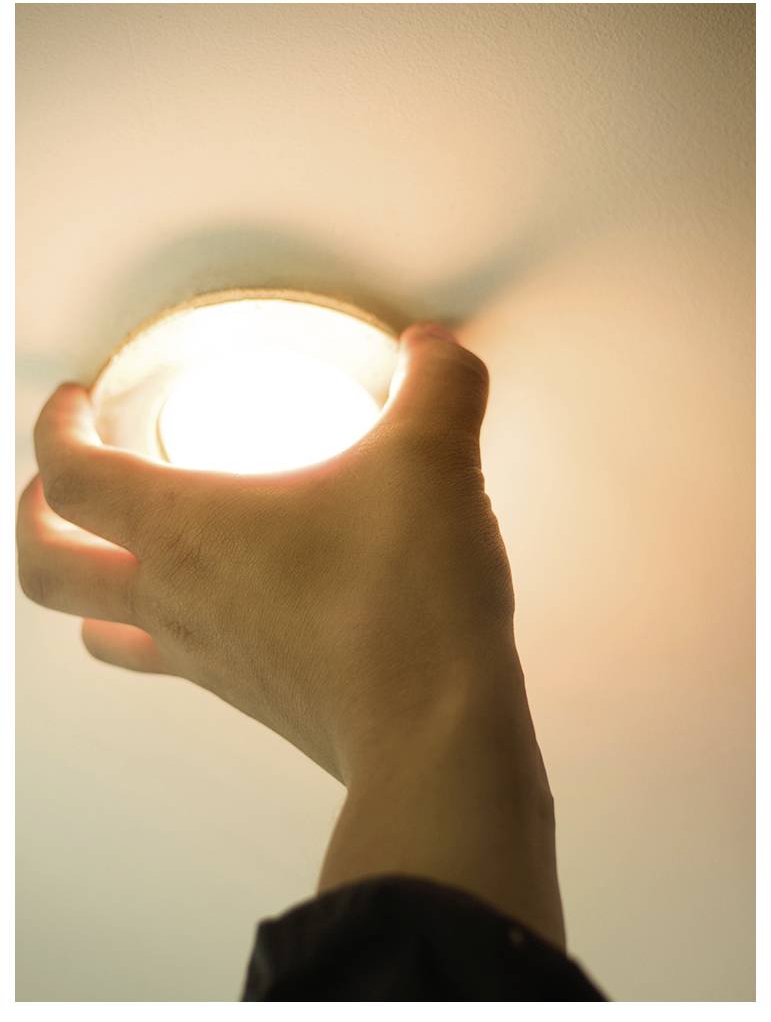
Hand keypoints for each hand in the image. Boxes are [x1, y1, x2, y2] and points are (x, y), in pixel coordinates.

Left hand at [18, 324, 536, 787]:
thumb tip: (439, 350)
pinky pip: (174, 661)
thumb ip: (439, 386)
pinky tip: (225, 606)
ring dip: (91, 585)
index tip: (74, 401)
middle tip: (59, 485)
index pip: (67, 474)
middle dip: (35, 518)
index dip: (53, 427)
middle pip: (45, 568)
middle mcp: (178, 599)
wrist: (434, 731)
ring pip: (100, 628)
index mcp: (186, 528)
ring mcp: (209, 658)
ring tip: (122, 553)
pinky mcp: (252, 696)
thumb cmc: (403, 600)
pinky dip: (167, 627)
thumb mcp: (431, 460)